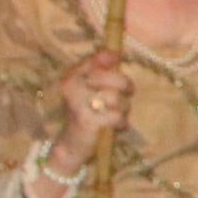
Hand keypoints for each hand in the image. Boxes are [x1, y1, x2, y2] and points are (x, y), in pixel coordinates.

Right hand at [45, 49, 130, 177]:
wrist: (72, 143)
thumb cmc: (86, 112)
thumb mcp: (90, 88)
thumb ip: (101, 70)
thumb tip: (116, 53)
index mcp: (72, 76)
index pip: (96, 59)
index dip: (110, 59)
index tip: (116, 60)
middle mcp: (72, 87)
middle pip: (115, 78)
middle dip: (126, 86)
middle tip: (126, 93)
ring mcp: (79, 104)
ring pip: (118, 98)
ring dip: (123, 108)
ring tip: (115, 113)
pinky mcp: (87, 121)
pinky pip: (116, 116)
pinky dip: (120, 123)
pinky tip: (114, 126)